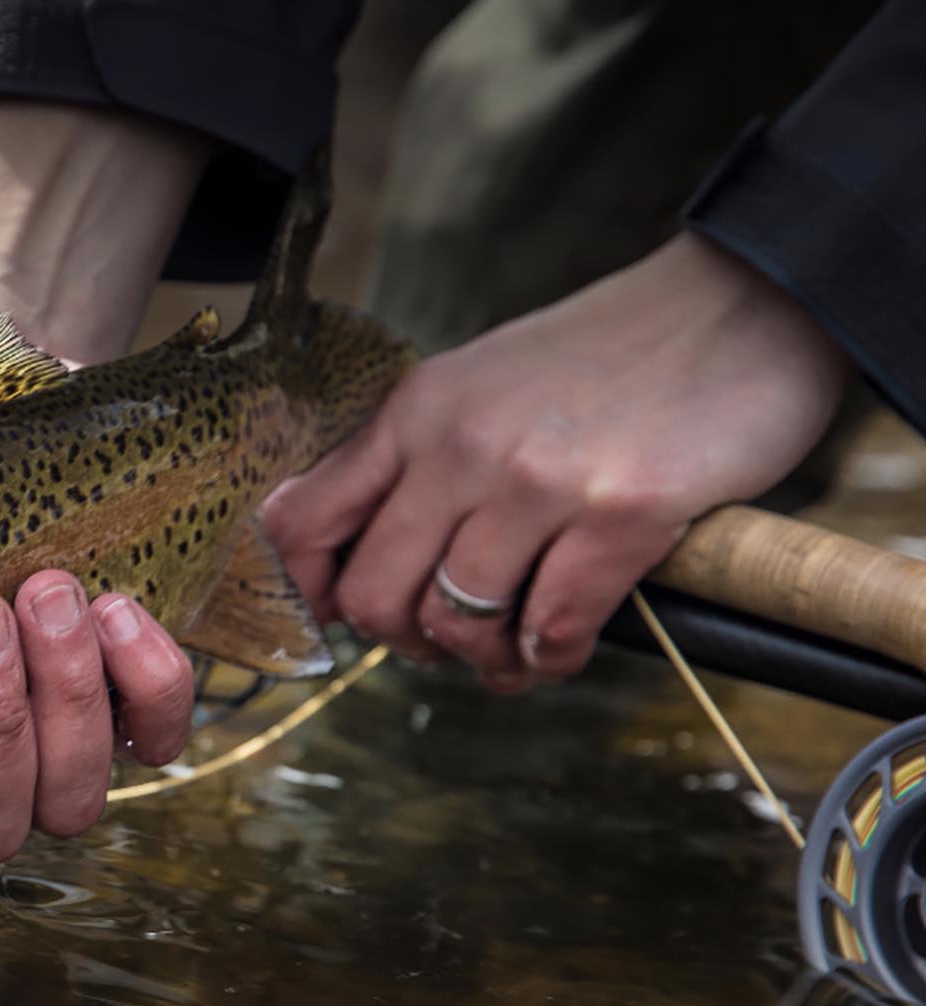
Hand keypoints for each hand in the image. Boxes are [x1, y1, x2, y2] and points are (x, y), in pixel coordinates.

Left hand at [261, 231, 852, 690]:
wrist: (744, 304)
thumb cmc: (608, 358)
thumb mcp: (480, 386)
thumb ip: (412, 457)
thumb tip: (332, 541)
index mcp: (416, 413)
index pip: (306, 521)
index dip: (304, 592)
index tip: (334, 621)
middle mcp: (463, 444)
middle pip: (374, 594)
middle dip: (402, 640)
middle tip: (443, 643)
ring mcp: (540, 480)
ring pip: (458, 621)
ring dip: (483, 660)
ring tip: (510, 654)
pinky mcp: (623, 515)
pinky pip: (552, 629)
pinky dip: (550, 658)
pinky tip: (560, 647)